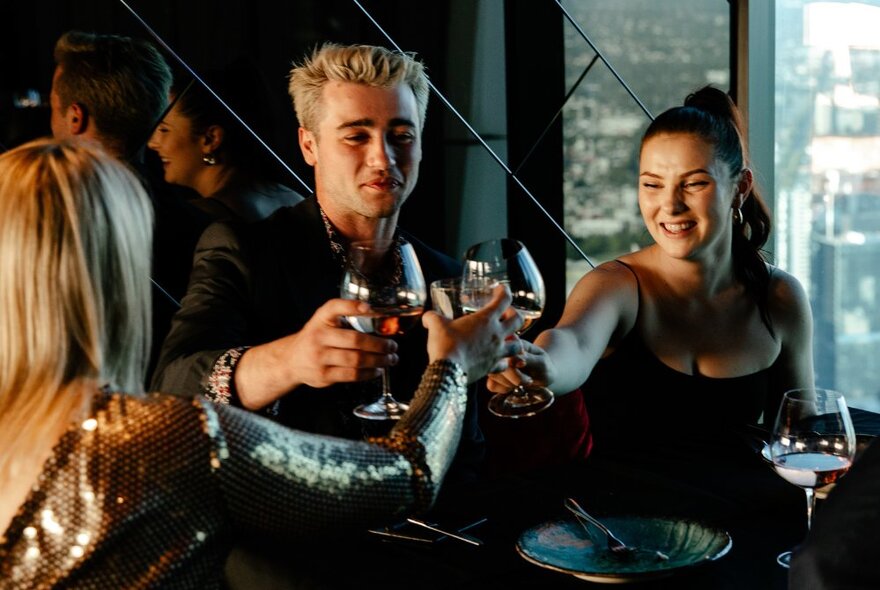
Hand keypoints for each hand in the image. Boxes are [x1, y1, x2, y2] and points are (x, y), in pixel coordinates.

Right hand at [235, 298, 397, 408]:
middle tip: (392, 346)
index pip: (334, 308)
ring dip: (378, 360)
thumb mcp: (324, 320)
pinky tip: (377, 370)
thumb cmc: (315, 337)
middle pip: (355, 340)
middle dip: (379, 344)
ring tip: (390, 359)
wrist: (291, 360)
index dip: (352, 307)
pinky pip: (351, 375)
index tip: (370, 308)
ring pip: (356, 359)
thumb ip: (345, 315)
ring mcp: (320, 357)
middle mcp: (318, 336)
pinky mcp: (323, 375)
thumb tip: (378, 317)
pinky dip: (369, 373)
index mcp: (321, 319)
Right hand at [422, 284, 522, 381]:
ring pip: (518, 344)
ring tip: (508, 338)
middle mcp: (496, 334)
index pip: (504, 299)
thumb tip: (428, 317)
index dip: (505, 291)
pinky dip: (504, 362)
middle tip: (506, 314)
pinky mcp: (493, 367)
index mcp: (485, 319)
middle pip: (518, 320)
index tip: (501, 289)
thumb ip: (433, 317)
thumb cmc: (444, 344)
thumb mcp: (436, 325)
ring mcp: (497, 351)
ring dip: (515, 340)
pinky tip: (498, 360)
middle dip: (515, 315)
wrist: (448, 371)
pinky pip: (505, 364)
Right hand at [485, 339, 552, 393]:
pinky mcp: (494, 377)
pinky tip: (514, 386)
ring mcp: (496, 364)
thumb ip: (528, 359)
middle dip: (514, 377)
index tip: (525, 368)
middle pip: (496, 365)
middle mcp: (501, 352)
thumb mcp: (541, 362)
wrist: (543, 377)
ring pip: (493, 375)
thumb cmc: (543, 366)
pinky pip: (492, 385)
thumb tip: (512, 360)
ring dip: (509, 383)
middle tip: (528, 380)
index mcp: (512, 342)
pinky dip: (503, 389)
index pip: (504, 351)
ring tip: (523, 382)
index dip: (513, 365)